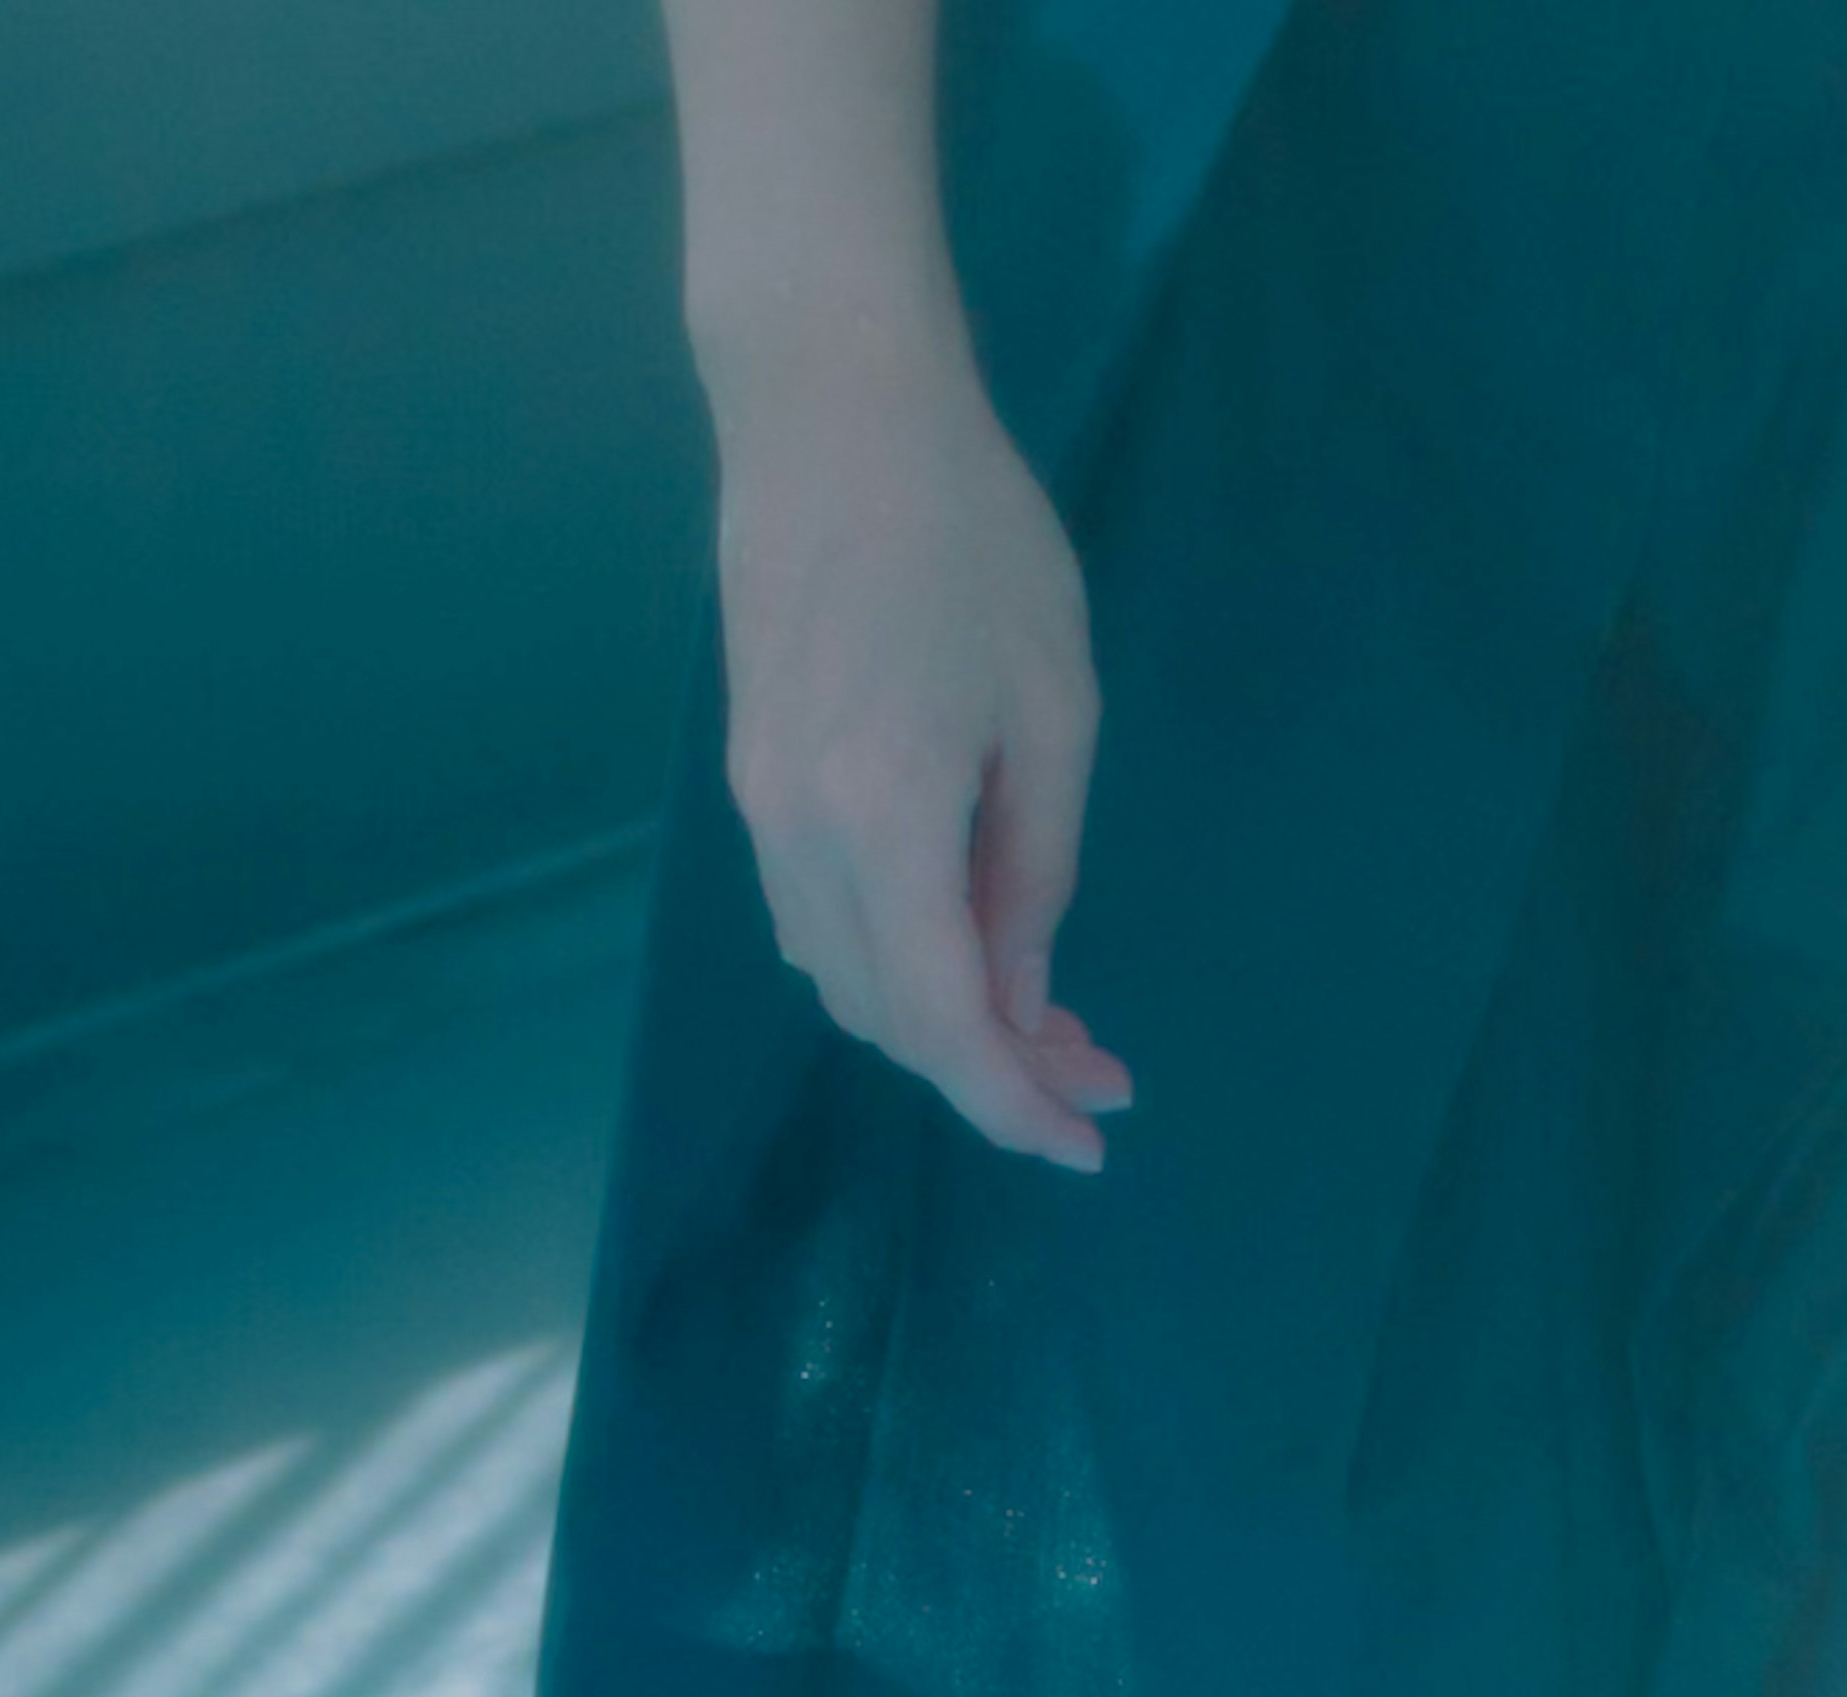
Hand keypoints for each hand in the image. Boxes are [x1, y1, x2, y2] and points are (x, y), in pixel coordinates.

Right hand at [708, 340, 1129, 1167]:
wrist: (828, 404)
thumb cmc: (969, 529)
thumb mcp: (1054, 710)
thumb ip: (1038, 872)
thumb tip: (1026, 997)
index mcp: (885, 818)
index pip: (944, 1023)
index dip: (1015, 1104)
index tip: (1087, 1143)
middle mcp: (801, 833)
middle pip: (887, 1020)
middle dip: (993, 1069)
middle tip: (1096, 1071)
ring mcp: (760, 807)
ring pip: (843, 980)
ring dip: (940, 1022)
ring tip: (1045, 1018)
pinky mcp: (751, 777)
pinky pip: (817, 921)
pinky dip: (892, 964)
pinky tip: (965, 945)